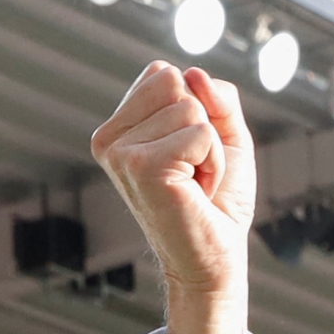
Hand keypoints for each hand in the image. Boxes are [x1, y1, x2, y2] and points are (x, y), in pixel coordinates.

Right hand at [88, 62, 256, 333]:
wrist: (215, 260)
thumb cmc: (217, 202)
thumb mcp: (224, 136)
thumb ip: (216, 96)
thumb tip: (193, 73)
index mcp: (118, 127)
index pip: (164, 74)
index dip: (196, 111)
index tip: (188, 155)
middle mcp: (109, 138)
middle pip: (177, 83)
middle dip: (204, 127)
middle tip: (194, 172)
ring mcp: (120, 151)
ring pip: (191, 108)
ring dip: (211, 151)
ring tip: (195, 184)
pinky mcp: (142, 165)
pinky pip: (202, 133)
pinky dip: (214, 163)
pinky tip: (196, 192)